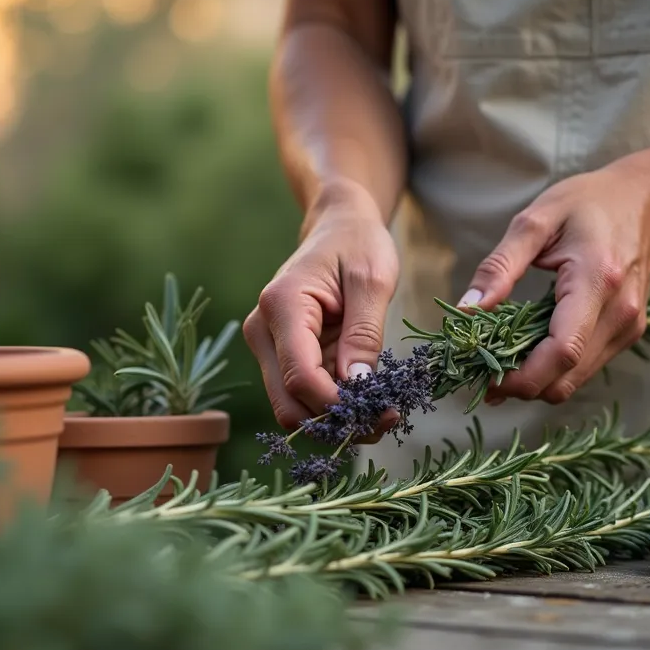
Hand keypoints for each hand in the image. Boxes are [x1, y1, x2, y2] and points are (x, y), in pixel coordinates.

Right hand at [243, 182, 399, 429]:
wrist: (338, 227)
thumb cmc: (358, 244)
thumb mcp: (373, 281)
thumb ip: (364, 334)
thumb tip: (357, 386)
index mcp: (282, 305)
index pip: (300, 377)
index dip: (338, 405)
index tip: (383, 411)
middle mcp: (262, 330)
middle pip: (289, 403)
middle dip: (337, 422)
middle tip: (387, 419)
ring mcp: (267, 345)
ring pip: (292, 407)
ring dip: (336, 419)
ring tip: (382, 411)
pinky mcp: (280, 356)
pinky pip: (302, 395)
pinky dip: (333, 406)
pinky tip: (367, 398)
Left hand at [460, 157, 649, 404]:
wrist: (647, 202)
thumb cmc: (589, 203)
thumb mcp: (535, 221)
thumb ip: (500, 266)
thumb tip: (467, 310)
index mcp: (597, 282)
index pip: (562, 350)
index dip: (522, 376)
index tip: (485, 376)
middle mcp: (620, 314)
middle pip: (566, 377)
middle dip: (521, 385)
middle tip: (483, 372)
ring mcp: (628, 328)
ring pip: (574, 380)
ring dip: (536, 381)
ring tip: (501, 362)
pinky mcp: (628, 334)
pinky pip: (584, 367)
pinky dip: (554, 369)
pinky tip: (530, 349)